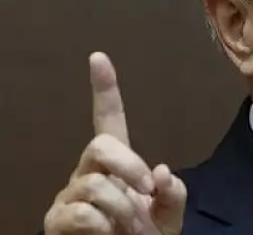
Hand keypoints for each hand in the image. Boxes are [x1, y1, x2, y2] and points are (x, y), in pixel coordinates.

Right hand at [43, 52, 186, 234]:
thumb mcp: (169, 216)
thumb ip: (172, 193)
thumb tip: (161, 170)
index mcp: (117, 166)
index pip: (108, 121)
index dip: (104, 90)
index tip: (99, 57)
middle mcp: (89, 174)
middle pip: (100, 145)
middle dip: (128, 165)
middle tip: (145, 189)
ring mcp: (70, 197)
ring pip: (94, 185)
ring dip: (122, 209)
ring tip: (129, 229)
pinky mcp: (57, 222)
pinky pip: (82, 213)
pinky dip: (104, 227)